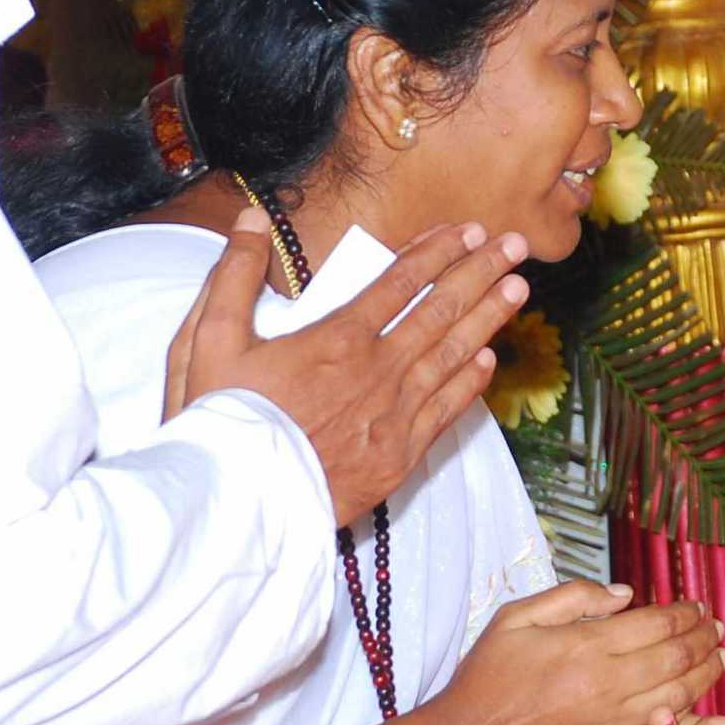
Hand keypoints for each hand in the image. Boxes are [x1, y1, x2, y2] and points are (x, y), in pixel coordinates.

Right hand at [171, 217, 532, 525]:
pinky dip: (470, 383)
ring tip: (519, 288)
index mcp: (335, 338)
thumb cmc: (217, 423)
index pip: (398, 282)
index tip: (466, 230)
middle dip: (480, 272)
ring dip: (488, 318)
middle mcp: (376, 371)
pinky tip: (489, 360)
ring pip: (452, 356)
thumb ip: (233, 273)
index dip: (437, 252)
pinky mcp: (398, 457)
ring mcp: (393, 415)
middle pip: (440, 311)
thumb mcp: (205, 339)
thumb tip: (253, 219)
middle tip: (515, 245)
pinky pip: (446, 411)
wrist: (234, 506)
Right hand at [437, 582, 724, 724]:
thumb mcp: (514, 619)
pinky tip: (709, 717)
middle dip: (704, 640)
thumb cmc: (483, 679)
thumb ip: (571, 597)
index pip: (658, 623)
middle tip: (715, 628)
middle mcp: (606, 686)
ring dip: (707, 677)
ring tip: (720, 659)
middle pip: (678, 659)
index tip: (696, 607)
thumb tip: (624, 594)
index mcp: (586, 646)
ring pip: (679, 699)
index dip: (685, 613)